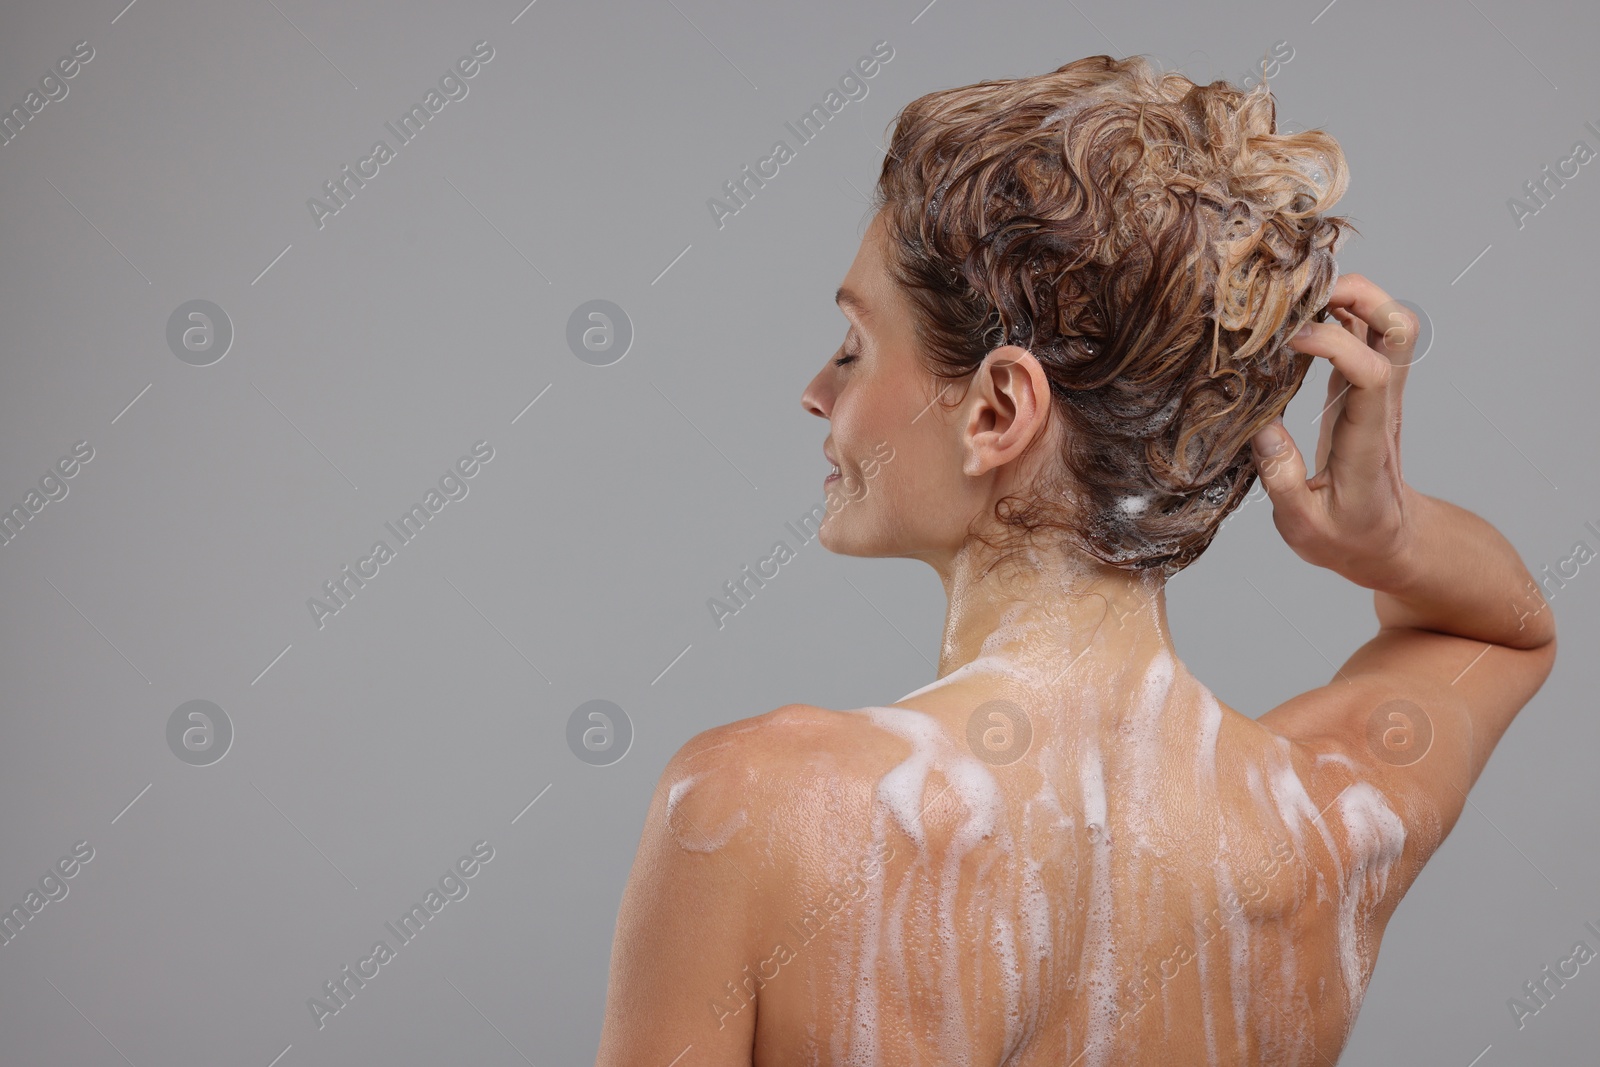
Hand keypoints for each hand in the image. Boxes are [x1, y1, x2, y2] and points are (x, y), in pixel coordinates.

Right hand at [1249, 274, 1420, 590]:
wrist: (1390, 543)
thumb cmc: (1348, 539)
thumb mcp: (1304, 527)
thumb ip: (1281, 477)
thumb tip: (1259, 425)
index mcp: (1367, 440)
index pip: (1371, 372)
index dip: (1335, 342)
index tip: (1289, 340)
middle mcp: (1381, 405)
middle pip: (1397, 327)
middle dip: (1356, 295)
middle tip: (1298, 296)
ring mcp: (1378, 393)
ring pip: (1388, 322)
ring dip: (1348, 296)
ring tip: (1293, 300)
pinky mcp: (1363, 389)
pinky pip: (1364, 334)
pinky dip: (1336, 312)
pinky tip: (1296, 317)